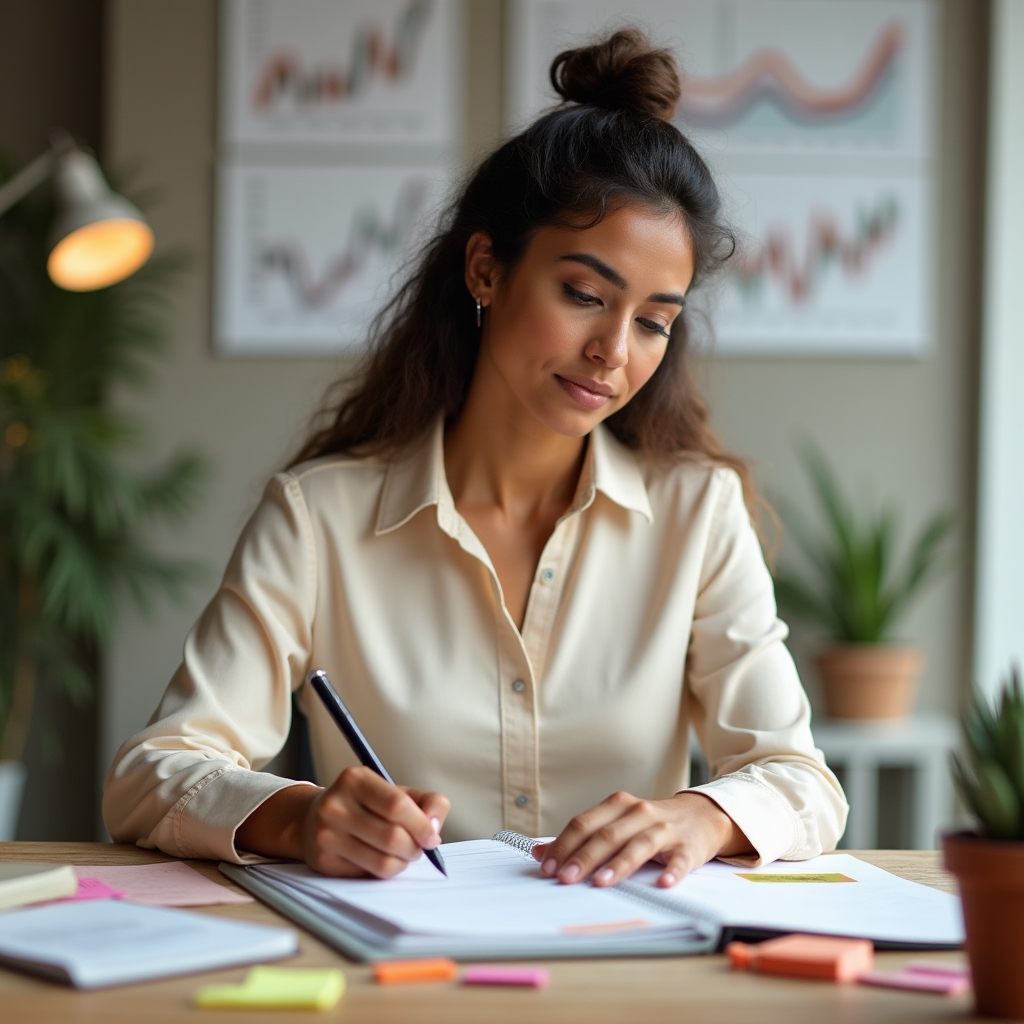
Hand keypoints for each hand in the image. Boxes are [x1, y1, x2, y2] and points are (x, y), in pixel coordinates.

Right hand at [236, 766, 449, 877]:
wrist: (313, 819)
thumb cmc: (364, 805)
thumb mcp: (394, 791)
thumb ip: (426, 801)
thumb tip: (433, 827)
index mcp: (355, 779)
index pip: (397, 806)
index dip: (421, 825)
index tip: (432, 836)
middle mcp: (335, 805)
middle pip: (392, 837)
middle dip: (415, 848)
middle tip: (418, 847)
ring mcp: (326, 835)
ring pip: (382, 862)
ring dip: (403, 863)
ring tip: (403, 854)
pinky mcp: (324, 861)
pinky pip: (368, 875)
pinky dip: (384, 871)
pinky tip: (379, 858)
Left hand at [532, 790, 750, 888]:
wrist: (701, 815)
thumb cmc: (650, 823)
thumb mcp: (615, 823)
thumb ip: (580, 837)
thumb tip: (539, 852)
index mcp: (618, 805)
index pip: (584, 823)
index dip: (564, 844)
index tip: (547, 866)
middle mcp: (639, 813)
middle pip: (607, 835)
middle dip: (583, 857)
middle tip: (565, 878)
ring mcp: (665, 829)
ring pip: (638, 845)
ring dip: (618, 864)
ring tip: (601, 882)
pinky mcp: (688, 847)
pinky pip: (679, 860)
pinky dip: (672, 871)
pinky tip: (663, 884)